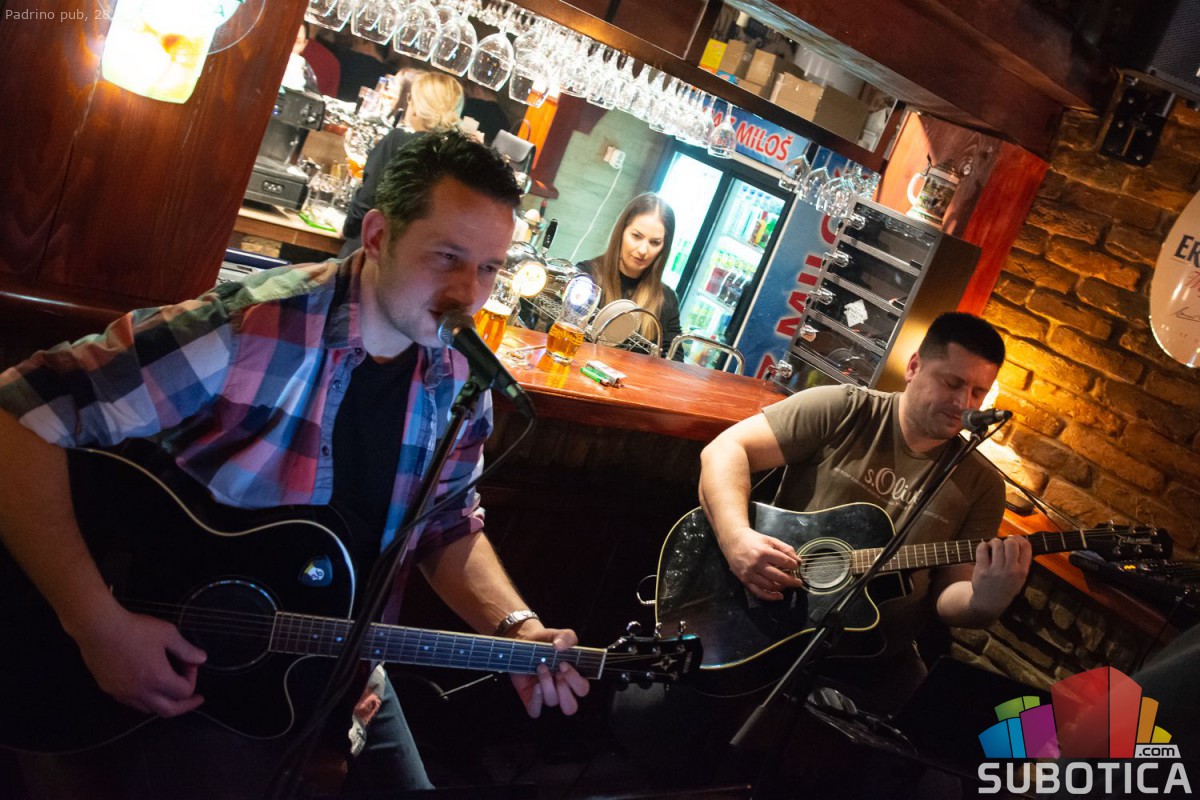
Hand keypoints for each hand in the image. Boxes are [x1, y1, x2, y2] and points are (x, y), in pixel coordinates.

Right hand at [71, 601, 206, 717]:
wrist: (99, 628)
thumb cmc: (136, 628)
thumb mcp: (167, 633)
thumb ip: (186, 649)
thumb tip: (202, 659)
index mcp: (158, 679)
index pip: (184, 692)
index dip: (193, 678)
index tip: (190, 663)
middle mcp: (141, 692)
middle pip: (169, 711)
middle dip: (186, 706)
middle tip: (195, 699)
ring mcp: (123, 693)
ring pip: (148, 709)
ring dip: (164, 703)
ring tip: (171, 694)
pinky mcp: (109, 690)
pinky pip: (131, 703)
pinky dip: (144, 700)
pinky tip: (147, 689)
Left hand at [507, 624, 589, 717]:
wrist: (526, 641)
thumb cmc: (546, 641)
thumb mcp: (559, 635)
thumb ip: (566, 637)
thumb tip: (560, 646)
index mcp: (573, 678)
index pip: (582, 689)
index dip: (575, 680)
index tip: (564, 664)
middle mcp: (562, 690)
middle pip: (571, 706)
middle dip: (564, 690)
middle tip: (557, 672)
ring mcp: (547, 696)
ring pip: (553, 702)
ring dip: (547, 685)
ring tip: (541, 668)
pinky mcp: (531, 699)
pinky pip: (535, 711)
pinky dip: (536, 701)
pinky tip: (535, 686)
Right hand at [722, 526, 802, 600]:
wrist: (732, 541)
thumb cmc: (753, 540)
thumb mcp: (770, 540)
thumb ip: (785, 549)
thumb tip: (798, 561)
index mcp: (764, 552)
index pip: (784, 562)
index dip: (793, 565)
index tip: (796, 566)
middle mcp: (757, 564)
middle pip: (779, 577)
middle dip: (792, 581)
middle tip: (799, 582)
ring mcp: (750, 574)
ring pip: (770, 586)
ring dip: (782, 588)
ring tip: (788, 586)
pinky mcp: (745, 580)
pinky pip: (758, 592)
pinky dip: (770, 597)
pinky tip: (779, 596)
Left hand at [969, 536, 1031, 617]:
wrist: (990, 602)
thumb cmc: (1006, 586)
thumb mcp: (1020, 578)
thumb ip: (1022, 561)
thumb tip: (1019, 538)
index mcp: (1023, 571)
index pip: (1026, 547)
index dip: (1020, 538)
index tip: (1014, 539)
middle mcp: (1011, 570)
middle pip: (1011, 543)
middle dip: (1006, 540)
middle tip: (1002, 544)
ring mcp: (996, 570)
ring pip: (996, 544)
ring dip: (994, 542)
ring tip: (992, 547)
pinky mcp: (982, 570)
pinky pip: (982, 549)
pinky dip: (982, 545)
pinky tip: (984, 549)